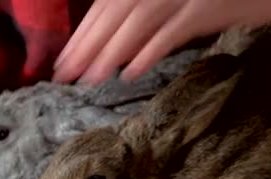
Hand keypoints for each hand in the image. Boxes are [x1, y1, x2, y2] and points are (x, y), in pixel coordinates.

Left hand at [52, 0, 270, 84]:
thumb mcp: (175, 2)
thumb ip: (145, 17)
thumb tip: (114, 48)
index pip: (106, 6)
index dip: (83, 34)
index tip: (64, 62)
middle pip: (114, 13)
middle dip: (87, 46)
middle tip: (65, 76)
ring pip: (137, 22)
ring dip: (111, 52)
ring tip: (91, 79)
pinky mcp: (205, 9)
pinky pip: (171, 32)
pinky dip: (149, 52)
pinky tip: (131, 73)